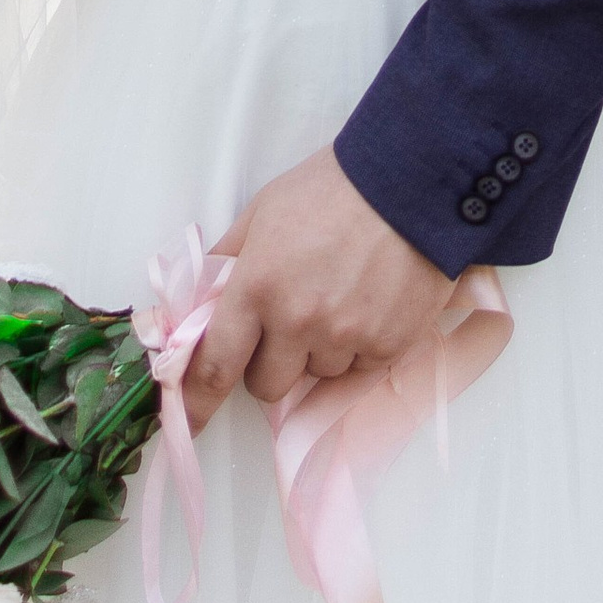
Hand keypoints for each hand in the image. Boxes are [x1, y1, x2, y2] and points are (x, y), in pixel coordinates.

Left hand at [180, 147, 453, 429]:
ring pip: (319, 375)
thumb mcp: (264, 210)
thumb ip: (230, 258)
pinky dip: (361, 344)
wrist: (410, 179)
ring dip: (321, 350)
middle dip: (273, 362)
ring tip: (342, 295)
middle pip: (268, 386)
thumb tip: (203, 298)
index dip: (199, 401)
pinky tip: (371, 300)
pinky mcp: (388, 346)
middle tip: (291, 323)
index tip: (192, 423)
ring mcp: (345, 338)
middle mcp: (297, 322)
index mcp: (257, 287)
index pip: (216, 365)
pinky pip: (361, 368)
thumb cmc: (331, 187)